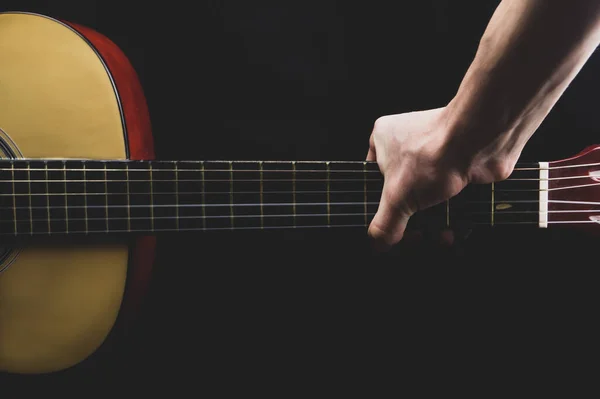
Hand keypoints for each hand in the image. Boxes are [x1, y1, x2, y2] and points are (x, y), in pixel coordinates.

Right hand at [366, 107, 469, 250]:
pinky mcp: (458, 168)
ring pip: (428, 201)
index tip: (388, 229)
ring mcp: (435, 157)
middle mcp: (408, 144)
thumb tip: (378, 244)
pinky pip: (449, 201)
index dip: (380, 208)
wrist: (481, 142)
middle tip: (416, 237)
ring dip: (434, 226)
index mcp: (383, 140)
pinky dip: (451, 218)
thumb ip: (385, 224)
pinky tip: (453, 230)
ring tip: (439, 237)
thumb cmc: (434, 153)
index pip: (372, 182)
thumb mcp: (397, 198)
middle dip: (412, 223)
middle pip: (403, 196)